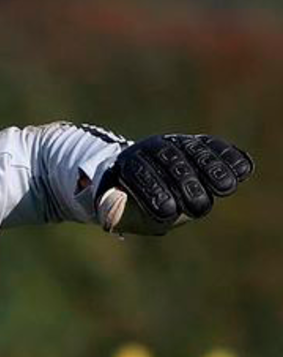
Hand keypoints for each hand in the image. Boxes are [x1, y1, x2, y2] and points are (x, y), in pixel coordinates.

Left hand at [95, 134, 253, 234]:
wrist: (138, 175)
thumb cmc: (128, 201)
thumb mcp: (115, 211)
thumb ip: (114, 211)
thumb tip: (114, 205)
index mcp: (127, 164)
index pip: (140, 175)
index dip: (154, 193)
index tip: (168, 213)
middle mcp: (150, 148)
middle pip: (171, 162)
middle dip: (187, 183)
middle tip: (200, 208)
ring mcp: (175, 143)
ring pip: (193, 151)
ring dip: (213, 168)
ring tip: (226, 188)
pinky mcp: (196, 143)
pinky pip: (212, 146)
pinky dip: (227, 156)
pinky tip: (242, 169)